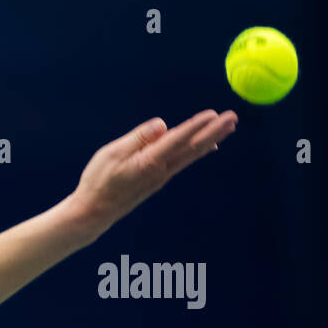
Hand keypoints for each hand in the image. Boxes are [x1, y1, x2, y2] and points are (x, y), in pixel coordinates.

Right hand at [67, 109, 236, 241]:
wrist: (93, 213)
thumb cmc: (97, 182)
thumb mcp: (111, 154)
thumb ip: (138, 138)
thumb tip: (163, 124)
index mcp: (149, 161)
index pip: (178, 140)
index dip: (196, 126)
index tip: (213, 114)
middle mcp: (161, 170)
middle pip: (193, 148)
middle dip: (214, 132)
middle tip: (233, 118)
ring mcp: (161, 177)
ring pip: (191, 155)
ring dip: (211, 139)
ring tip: (228, 128)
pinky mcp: (158, 180)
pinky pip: (183, 161)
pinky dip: (198, 151)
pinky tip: (208, 147)